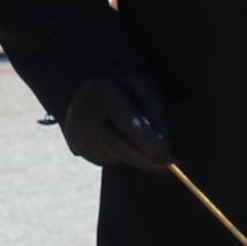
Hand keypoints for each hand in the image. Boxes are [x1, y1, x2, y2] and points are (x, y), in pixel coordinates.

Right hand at [58, 69, 174, 173]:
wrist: (87, 82)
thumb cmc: (123, 81)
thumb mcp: (143, 83)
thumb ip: (156, 109)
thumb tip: (164, 145)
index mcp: (104, 93)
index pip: (130, 126)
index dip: (151, 141)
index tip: (169, 148)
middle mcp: (86, 114)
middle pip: (121, 147)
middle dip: (147, 159)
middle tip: (167, 164)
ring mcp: (79, 131)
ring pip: (114, 156)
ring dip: (136, 159)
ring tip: (151, 151)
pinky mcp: (77, 144)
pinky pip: (105, 159)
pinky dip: (122, 158)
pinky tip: (129, 146)